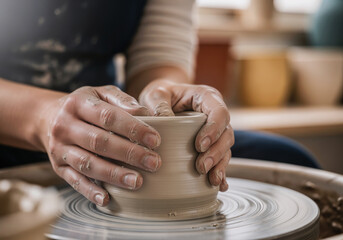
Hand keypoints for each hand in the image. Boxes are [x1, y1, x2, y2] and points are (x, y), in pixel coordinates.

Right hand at [40, 86, 161, 205]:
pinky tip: (108, 199)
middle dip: (129, 154)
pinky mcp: (58, 167)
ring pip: (88, 163)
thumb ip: (122, 101)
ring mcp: (59, 148)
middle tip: (153, 162)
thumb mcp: (101, 94)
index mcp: (78, 104)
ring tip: (137, 181)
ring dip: (114, 175)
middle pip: (99, 142)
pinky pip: (74, 181)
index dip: (133, 128)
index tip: (155, 140)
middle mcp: (65, 126)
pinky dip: (90, 191)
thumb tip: (146, 113)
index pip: (108, 116)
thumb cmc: (85, 105)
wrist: (48, 117)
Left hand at [139, 80, 233, 190]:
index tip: (199, 146)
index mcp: (206, 97)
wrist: (163, 99)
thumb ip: (158, 104)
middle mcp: (215, 114)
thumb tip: (164, 123)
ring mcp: (215, 130)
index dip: (213, 130)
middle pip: (226, 133)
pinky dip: (221, 171)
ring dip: (219, 164)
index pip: (219, 112)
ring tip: (210, 179)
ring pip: (225, 148)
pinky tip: (219, 185)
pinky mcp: (211, 144)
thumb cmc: (161, 94)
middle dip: (216, 152)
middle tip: (202, 167)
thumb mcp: (155, 94)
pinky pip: (220, 158)